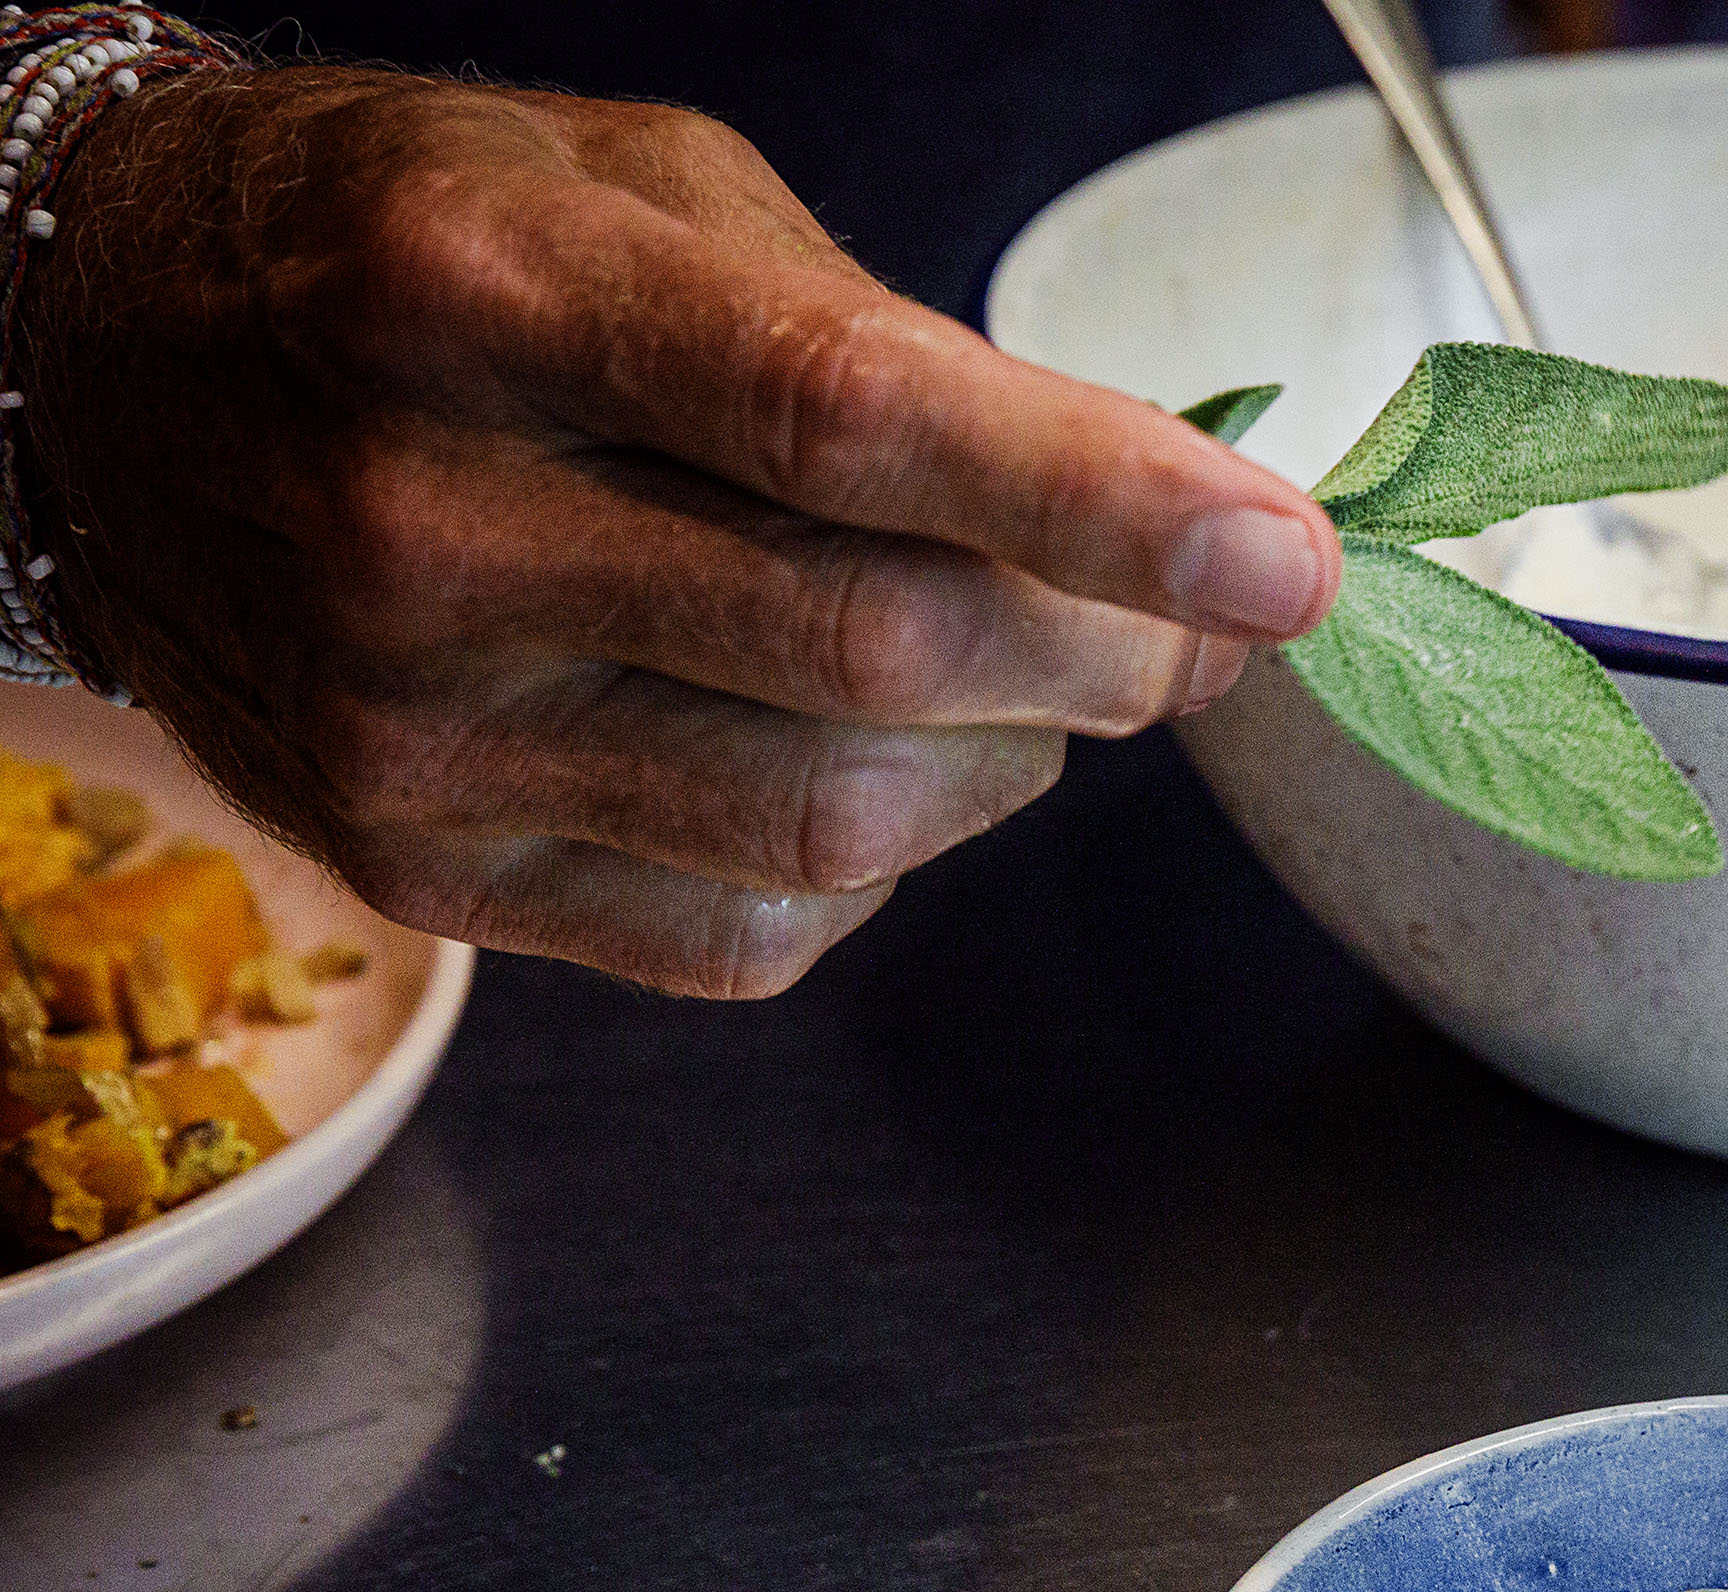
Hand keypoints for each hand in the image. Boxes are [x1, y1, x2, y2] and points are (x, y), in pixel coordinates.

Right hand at [21, 71, 1339, 994]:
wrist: (111, 371)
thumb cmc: (422, 255)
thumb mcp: (643, 194)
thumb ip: (899, 345)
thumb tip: (1169, 524)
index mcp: (483, 296)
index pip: (848, 420)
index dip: (1101, 502)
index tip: (1286, 561)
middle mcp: (422, 525)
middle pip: (879, 656)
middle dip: (1108, 656)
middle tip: (1187, 621)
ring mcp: (414, 728)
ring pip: (844, 825)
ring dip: (1012, 764)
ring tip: (1011, 673)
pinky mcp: (427, 873)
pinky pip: (756, 936)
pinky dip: (884, 868)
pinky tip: (865, 756)